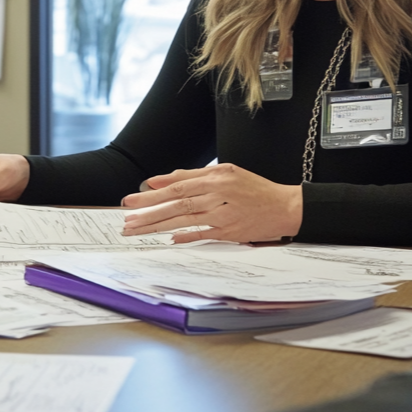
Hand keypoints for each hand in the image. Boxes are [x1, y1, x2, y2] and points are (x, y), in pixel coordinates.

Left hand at [119, 163, 302, 243]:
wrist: (284, 207)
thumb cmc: (253, 188)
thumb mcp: (225, 171)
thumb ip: (192, 175)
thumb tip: (159, 180)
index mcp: (214, 177)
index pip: (176, 186)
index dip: (152, 194)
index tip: (132, 200)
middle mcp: (217, 194)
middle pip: (176, 203)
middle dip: (148, 212)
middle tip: (127, 218)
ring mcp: (223, 215)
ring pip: (183, 219)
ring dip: (158, 226)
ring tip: (137, 230)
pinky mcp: (229, 232)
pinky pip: (202, 234)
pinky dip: (185, 236)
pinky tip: (168, 239)